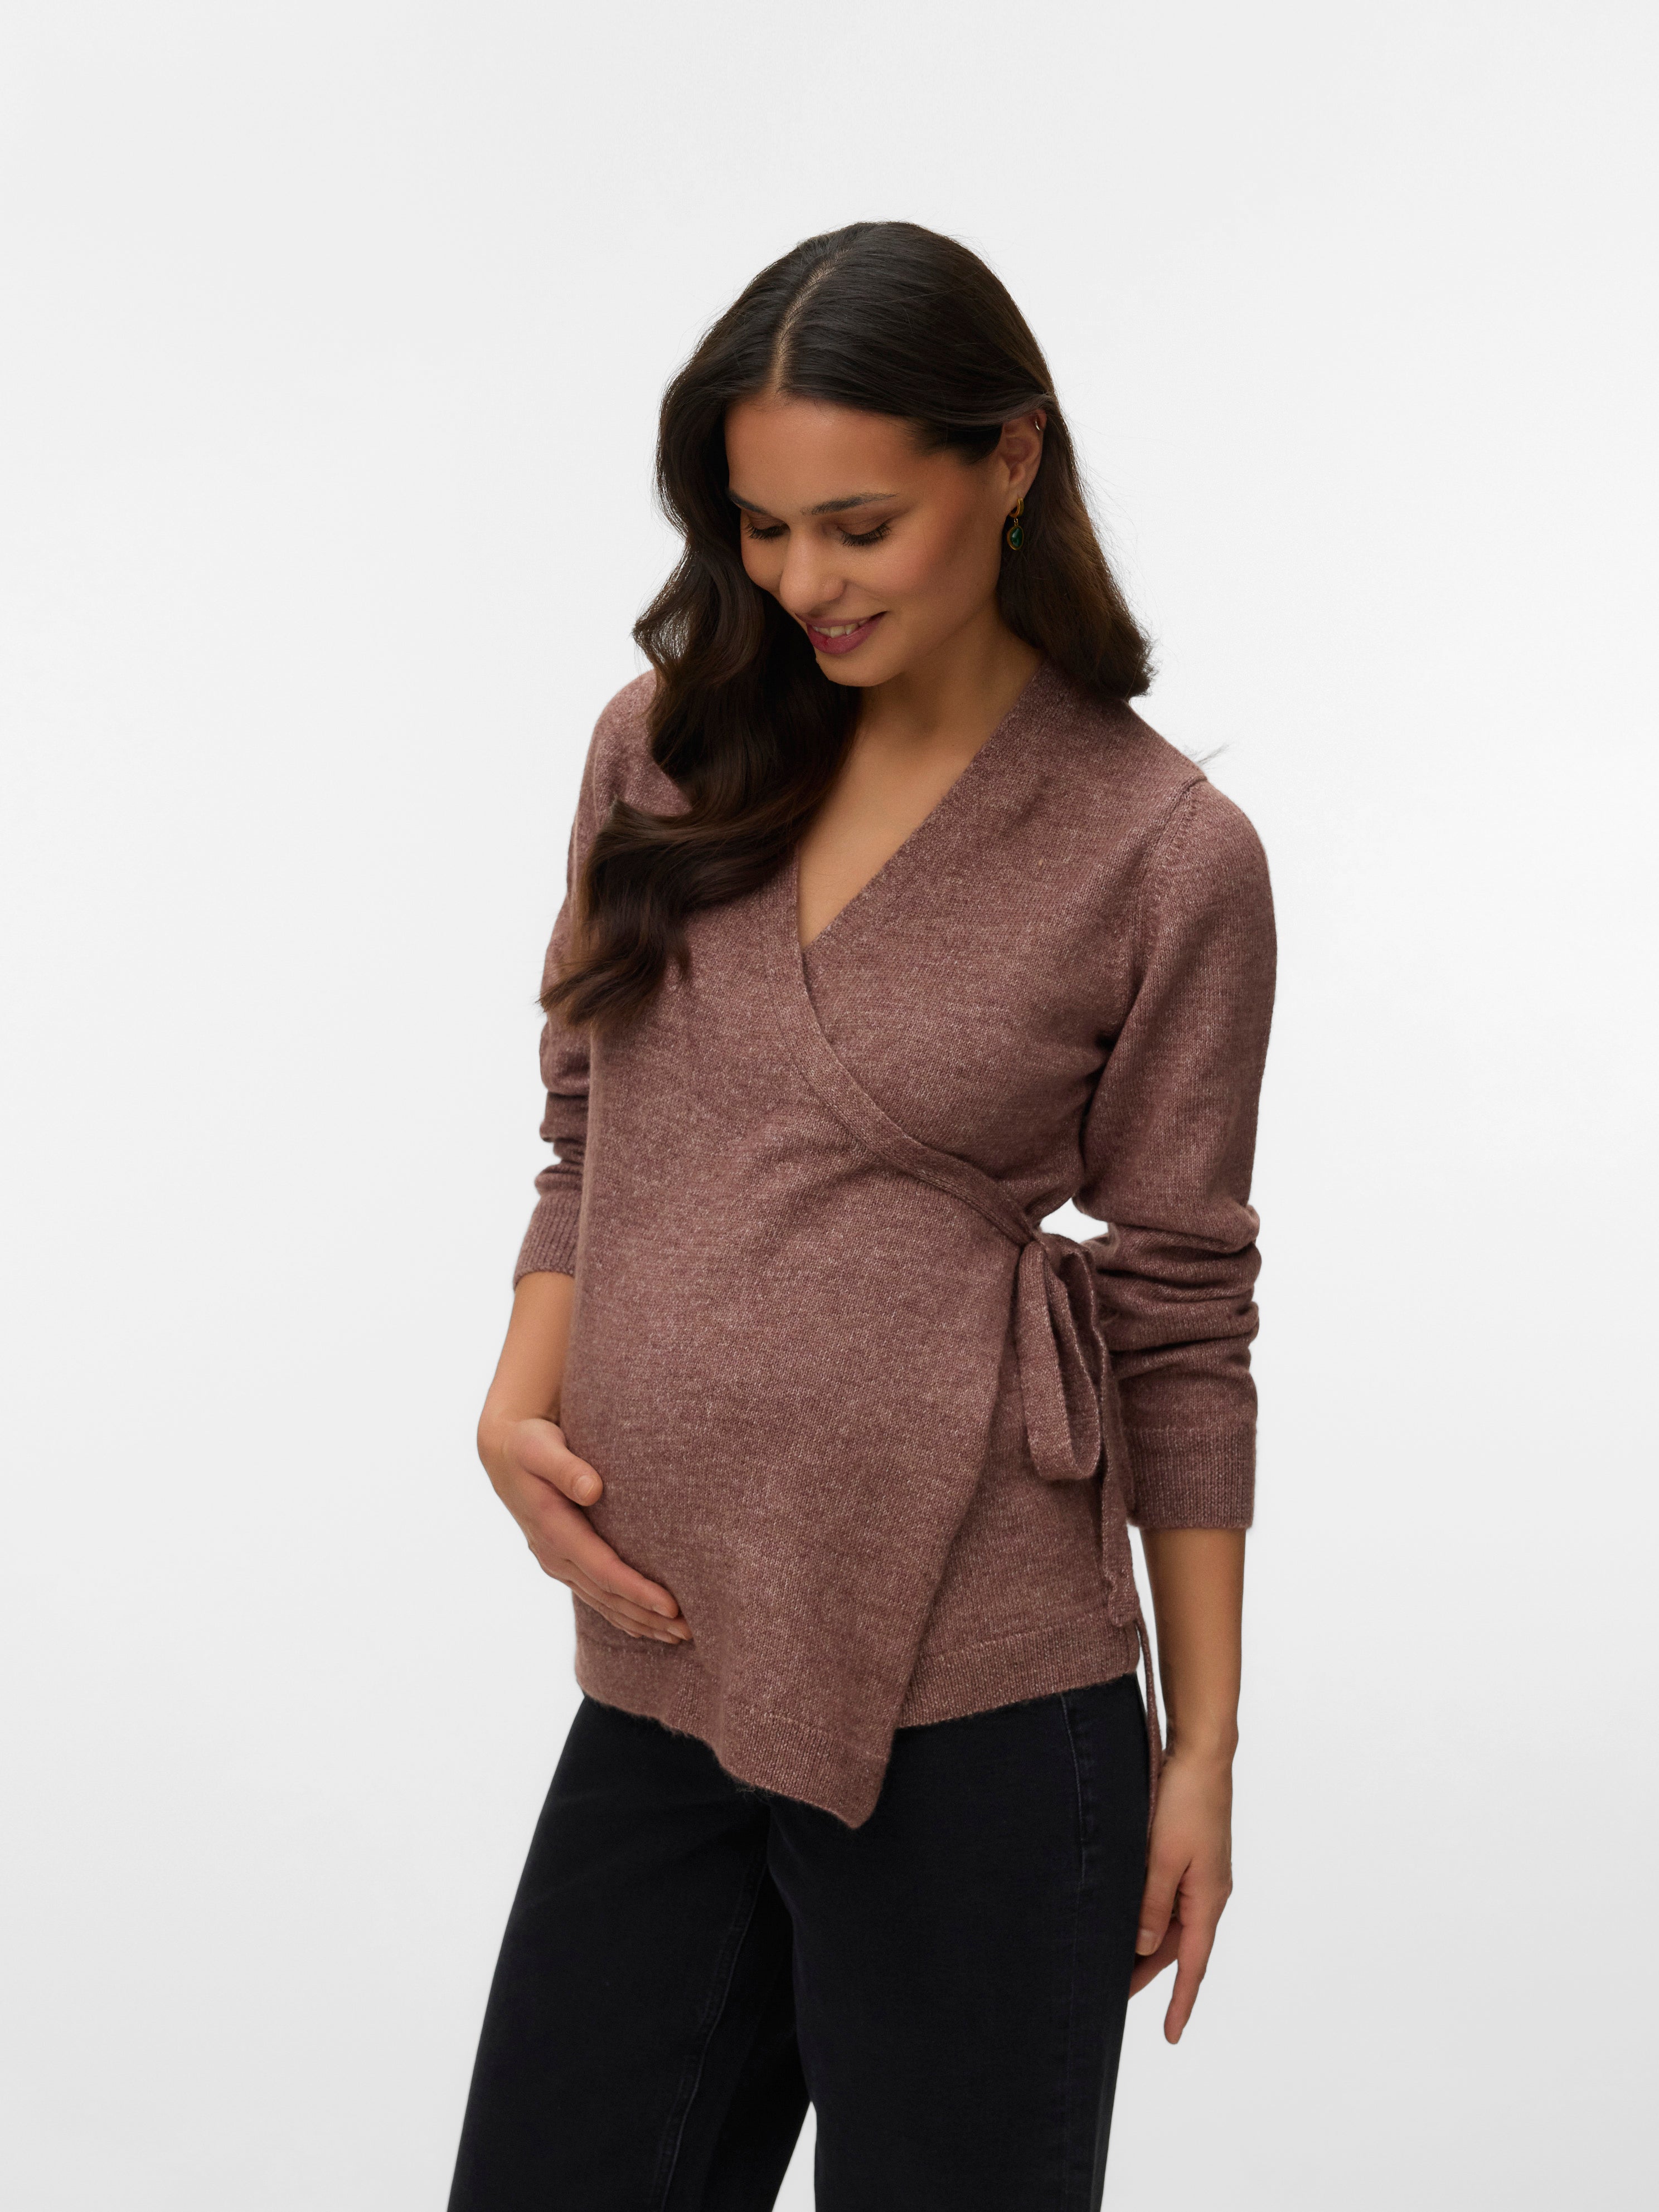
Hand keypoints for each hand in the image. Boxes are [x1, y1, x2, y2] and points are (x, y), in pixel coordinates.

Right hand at [478, 1411, 691, 1644]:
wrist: (505, 1454)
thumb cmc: (529, 1446)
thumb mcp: (541, 1449)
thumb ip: (566, 1468)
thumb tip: (593, 1489)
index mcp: (554, 1531)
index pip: (604, 1571)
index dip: (638, 1591)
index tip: (672, 1606)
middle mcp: (555, 1556)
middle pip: (608, 1596)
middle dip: (648, 1616)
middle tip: (689, 1631)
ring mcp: (558, 1563)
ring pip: (603, 1602)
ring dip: (640, 1621)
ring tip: (678, 1637)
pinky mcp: (564, 1562)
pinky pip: (596, 1596)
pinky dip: (622, 1614)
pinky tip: (645, 1628)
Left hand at [1129, 1747, 1233, 2041]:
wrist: (1202, 1754)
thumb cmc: (1185, 1801)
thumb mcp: (1163, 1857)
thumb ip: (1152, 1904)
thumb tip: (1145, 1946)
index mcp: (1208, 1898)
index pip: (1193, 1963)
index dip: (1180, 2001)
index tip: (1171, 2036)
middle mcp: (1209, 1892)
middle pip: (1179, 1947)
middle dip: (1150, 1976)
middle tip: (1114, 1999)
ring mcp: (1202, 1874)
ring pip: (1172, 1923)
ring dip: (1147, 1945)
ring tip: (1114, 1964)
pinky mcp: (1191, 1856)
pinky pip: (1171, 1899)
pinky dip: (1151, 1915)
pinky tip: (1130, 1917)